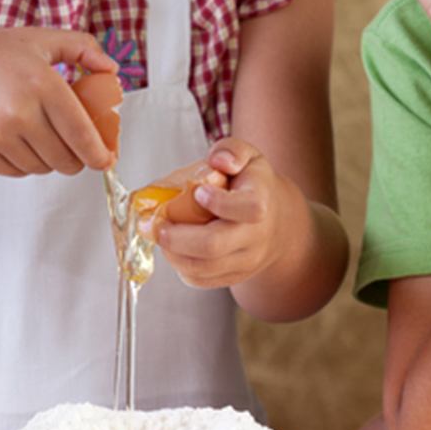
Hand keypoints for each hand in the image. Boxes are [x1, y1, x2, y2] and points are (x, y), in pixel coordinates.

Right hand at [0, 23, 119, 176]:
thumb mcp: (39, 39)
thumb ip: (82, 48)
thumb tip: (111, 69)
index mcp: (42, 83)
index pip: (82, 134)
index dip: (99, 154)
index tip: (106, 160)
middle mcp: (19, 112)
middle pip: (65, 158)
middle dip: (78, 159)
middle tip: (78, 149)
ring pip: (41, 167)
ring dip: (51, 160)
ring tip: (44, 137)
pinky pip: (15, 172)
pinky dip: (25, 163)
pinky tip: (20, 141)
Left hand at [153, 138, 294, 288]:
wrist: (277, 223)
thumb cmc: (254, 185)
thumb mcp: (249, 157)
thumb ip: (233, 150)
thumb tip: (218, 161)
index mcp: (262, 202)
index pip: (247, 208)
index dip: (220, 202)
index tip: (197, 191)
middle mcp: (256, 237)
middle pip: (214, 245)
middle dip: (177, 236)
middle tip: (153, 224)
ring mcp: (245, 261)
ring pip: (202, 268)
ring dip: (171, 252)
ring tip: (157, 233)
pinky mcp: (232, 277)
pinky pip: (200, 279)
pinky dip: (178, 265)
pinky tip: (172, 247)